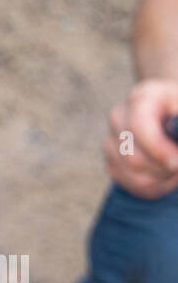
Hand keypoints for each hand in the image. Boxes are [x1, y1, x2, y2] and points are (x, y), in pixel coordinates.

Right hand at [102, 79, 177, 198]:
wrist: (170, 110)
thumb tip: (175, 153)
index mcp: (141, 97)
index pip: (138, 126)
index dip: (158, 149)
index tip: (177, 164)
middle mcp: (119, 118)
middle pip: (133, 156)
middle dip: (162, 168)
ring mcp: (110, 141)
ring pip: (132, 174)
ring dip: (160, 178)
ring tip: (176, 170)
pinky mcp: (110, 161)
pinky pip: (129, 183)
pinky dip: (152, 185)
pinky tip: (166, 174)